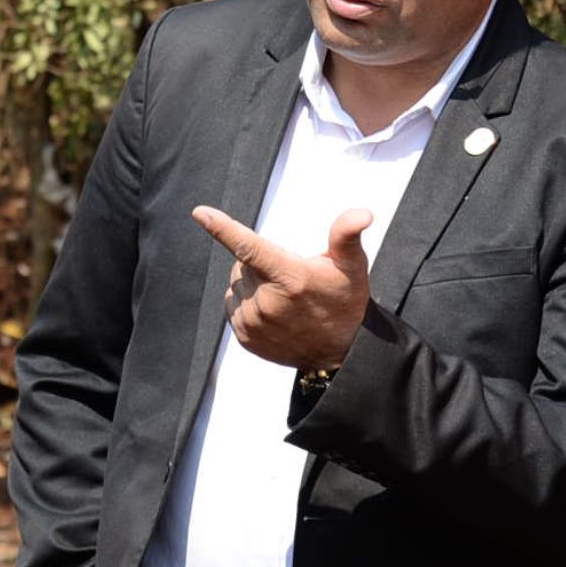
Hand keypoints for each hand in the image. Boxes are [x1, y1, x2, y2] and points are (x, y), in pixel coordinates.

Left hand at [191, 205, 370, 375]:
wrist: (339, 353)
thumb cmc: (344, 302)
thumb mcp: (352, 267)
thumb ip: (347, 236)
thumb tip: (364, 213)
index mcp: (290, 278)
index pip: (249, 248)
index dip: (222, 228)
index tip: (200, 213)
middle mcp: (268, 303)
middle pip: (243, 264)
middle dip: (259, 263)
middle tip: (290, 276)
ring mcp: (254, 323)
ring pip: (236, 284)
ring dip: (252, 283)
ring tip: (282, 296)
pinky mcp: (245, 337)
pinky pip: (232, 306)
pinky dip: (246, 302)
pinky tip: (271, 310)